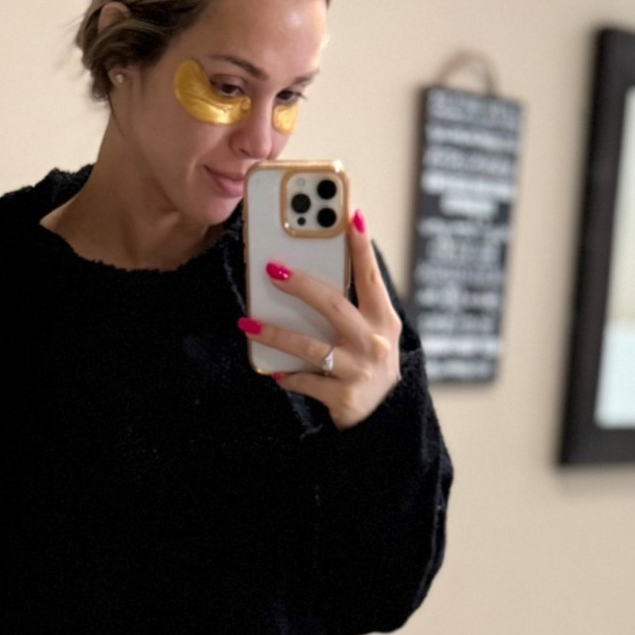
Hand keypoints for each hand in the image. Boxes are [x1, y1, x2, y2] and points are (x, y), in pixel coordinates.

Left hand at [246, 207, 401, 429]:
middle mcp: (374, 342)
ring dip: (276, 334)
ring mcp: (359, 370)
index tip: (350, 215)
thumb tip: (311, 276)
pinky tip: (274, 371)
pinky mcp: (343, 396)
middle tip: (273, 269)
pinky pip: (306, 381)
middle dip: (301, 285)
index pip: (370, 276)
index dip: (361, 246)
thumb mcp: (374, 333)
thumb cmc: (372, 366)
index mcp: (384, 319)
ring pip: (310, 346)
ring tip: (249, 324)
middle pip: (333, 305)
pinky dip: (288, 376)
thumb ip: (354, 307)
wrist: (385, 419)